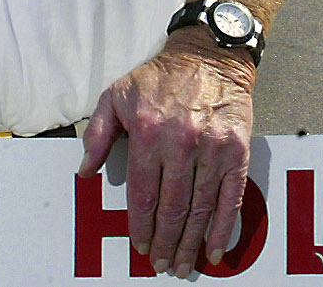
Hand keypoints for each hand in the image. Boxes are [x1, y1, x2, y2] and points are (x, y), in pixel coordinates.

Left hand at [77, 32, 257, 276]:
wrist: (210, 56)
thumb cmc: (161, 78)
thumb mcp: (117, 95)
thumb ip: (97, 134)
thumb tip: (85, 171)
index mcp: (149, 133)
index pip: (142, 193)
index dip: (140, 225)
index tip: (140, 245)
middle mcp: (181, 143)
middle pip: (171, 208)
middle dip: (165, 242)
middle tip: (161, 264)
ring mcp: (212, 149)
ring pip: (199, 209)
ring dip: (190, 243)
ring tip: (183, 266)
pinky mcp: (237, 152)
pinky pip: (230, 199)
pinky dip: (222, 229)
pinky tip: (214, 250)